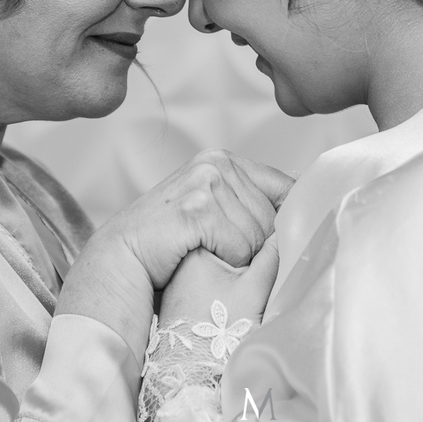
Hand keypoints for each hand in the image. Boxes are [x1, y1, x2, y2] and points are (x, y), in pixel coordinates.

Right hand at [57, 150, 292, 360]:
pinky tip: (199, 257)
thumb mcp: (212, 210)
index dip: (286, 219)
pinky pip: (241, 246)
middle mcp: (216, 163)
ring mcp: (206, 182)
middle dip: (256, 245)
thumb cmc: (168, 242)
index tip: (278, 240)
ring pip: (259, 235)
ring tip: (208, 255)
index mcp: (223, 159)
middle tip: (221, 253)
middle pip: (273, 217)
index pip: (284, 187)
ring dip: (239, 257)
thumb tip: (301, 190)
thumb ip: (249, 200)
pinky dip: (226, 262)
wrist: (122, 259)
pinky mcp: (198, 207)